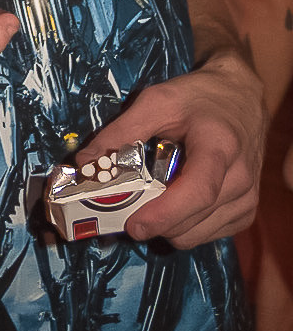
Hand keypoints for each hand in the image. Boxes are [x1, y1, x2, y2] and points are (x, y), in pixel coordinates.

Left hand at [76, 48, 266, 248]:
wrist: (240, 95)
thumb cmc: (197, 97)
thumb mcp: (156, 101)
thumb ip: (120, 131)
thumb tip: (83, 163)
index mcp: (220, 146)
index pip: (198, 192)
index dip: (165, 214)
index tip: (133, 224)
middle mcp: (240, 179)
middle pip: (193, 219)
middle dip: (153, 221)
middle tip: (122, 209)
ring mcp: (247, 199)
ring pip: (197, 235)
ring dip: (166, 226)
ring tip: (149, 200)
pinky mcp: (246, 211)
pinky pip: (208, 235)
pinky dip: (183, 227)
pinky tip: (172, 202)